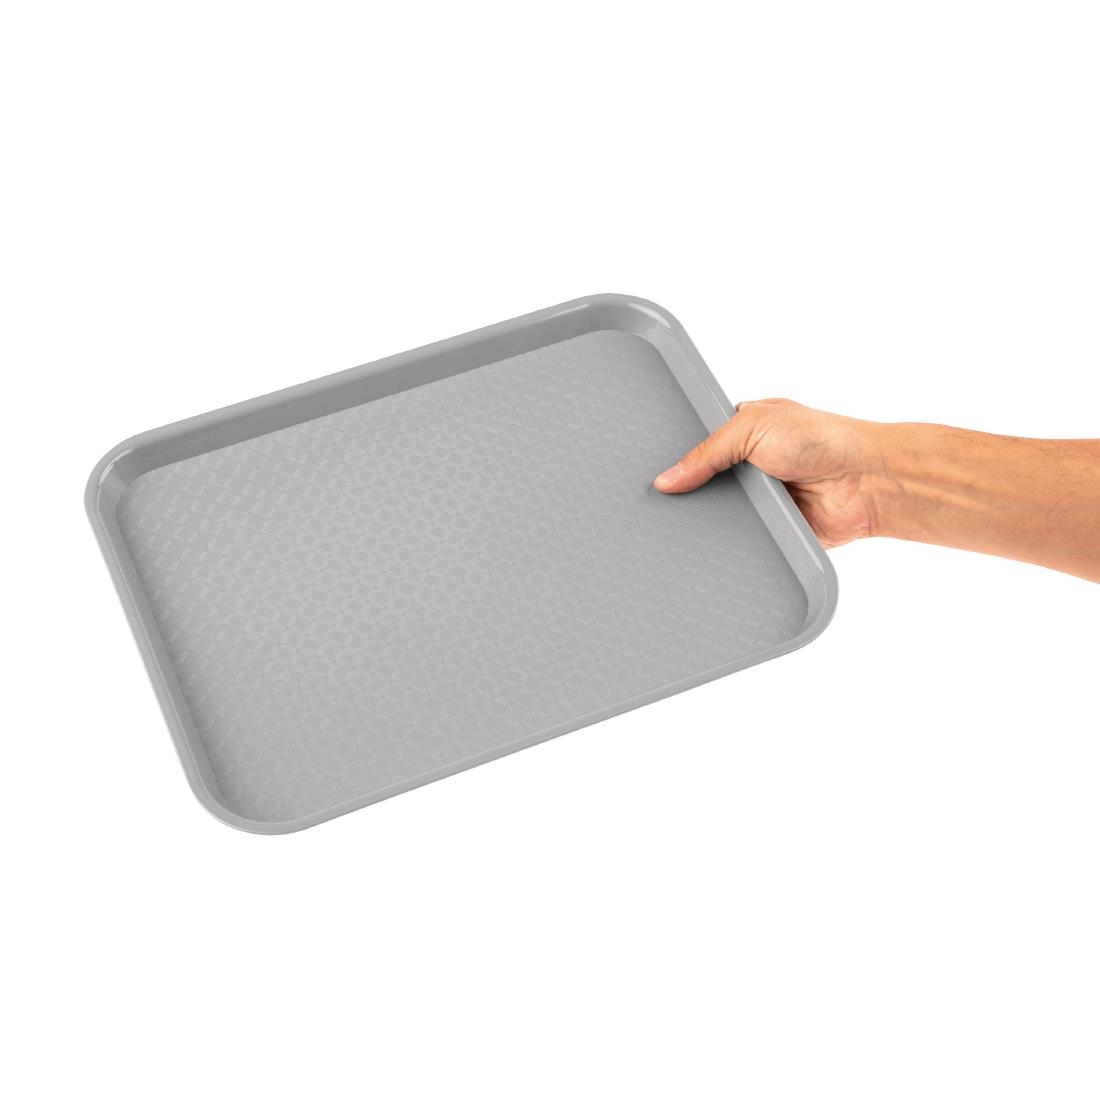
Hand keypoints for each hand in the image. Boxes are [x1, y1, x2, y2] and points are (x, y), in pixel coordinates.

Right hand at [654, 398, 882, 548]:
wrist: (865, 483)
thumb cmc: (822, 439)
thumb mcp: (752, 426)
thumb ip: (707, 451)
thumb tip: (667, 479)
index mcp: (742, 432)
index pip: (697, 446)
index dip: (676, 459)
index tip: (649, 472)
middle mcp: (748, 467)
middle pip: (701, 485)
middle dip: (686, 494)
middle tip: (659, 504)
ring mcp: (759, 501)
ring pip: (716, 516)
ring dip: (707, 520)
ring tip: (675, 527)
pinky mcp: (769, 531)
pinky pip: (738, 541)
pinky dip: (727, 543)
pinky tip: (706, 546)